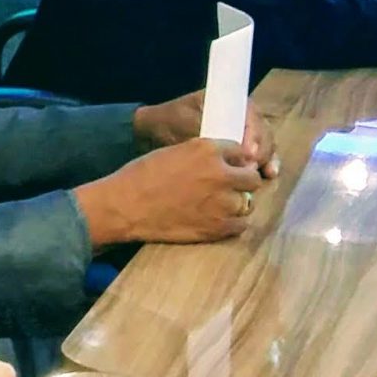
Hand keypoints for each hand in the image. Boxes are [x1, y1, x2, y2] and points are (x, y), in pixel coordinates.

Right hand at [74, 138, 264, 247]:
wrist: (125, 206)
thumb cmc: (142, 175)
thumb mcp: (174, 151)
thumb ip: (202, 155)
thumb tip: (222, 164)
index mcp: (208, 149)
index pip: (240, 152)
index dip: (234, 161)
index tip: (228, 168)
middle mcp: (221, 174)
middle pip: (252, 178)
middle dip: (242, 182)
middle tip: (228, 188)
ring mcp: (222, 202)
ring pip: (248, 203)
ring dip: (237, 204)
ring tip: (219, 206)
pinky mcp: (218, 227)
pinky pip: (240, 225)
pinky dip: (232, 223)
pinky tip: (217, 221)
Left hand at [130, 92, 275, 176]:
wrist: (154, 132)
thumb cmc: (170, 121)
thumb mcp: (185, 121)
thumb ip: (207, 132)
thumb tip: (233, 149)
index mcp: (230, 101)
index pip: (251, 116)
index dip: (254, 135)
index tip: (249, 154)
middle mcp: (241, 115)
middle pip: (263, 132)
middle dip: (263, 150)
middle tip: (253, 168)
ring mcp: (244, 133)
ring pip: (265, 145)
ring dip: (268, 159)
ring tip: (266, 174)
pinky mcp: (241, 151)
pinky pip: (259, 157)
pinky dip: (264, 165)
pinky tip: (268, 175)